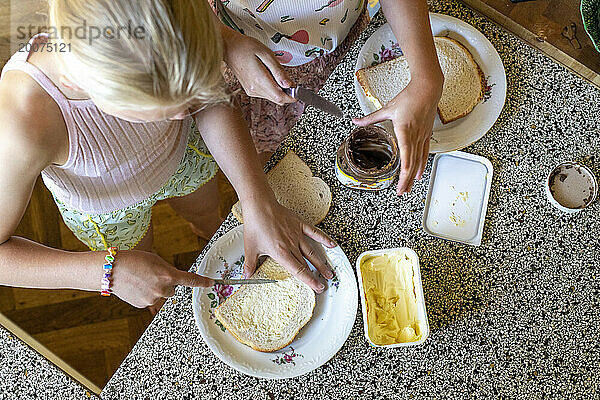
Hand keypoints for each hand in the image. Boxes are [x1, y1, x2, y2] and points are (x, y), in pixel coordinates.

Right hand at [110, 250, 213, 308]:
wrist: (111, 270)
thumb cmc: (133, 260)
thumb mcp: (155, 260)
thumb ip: (167, 270)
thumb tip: (171, 278)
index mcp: (168, 275)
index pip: (190, 280)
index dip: (202, 282)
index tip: (211, 283)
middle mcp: (163, 289)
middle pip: (173, 290)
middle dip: (166, 284)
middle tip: (152, 276)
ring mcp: (152, 299)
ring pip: (161, 296)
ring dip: (155, 289)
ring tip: (140, 280)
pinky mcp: (143, 305)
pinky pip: (150, 300)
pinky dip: (145, 294)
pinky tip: (135, 287)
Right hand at [221, 27, 295, 104]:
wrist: (229, 48)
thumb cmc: (246, 47)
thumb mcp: (266, 54)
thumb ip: (278, 71)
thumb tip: (289, 84)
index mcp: (260, 80)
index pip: (280, 97)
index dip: (292, 96)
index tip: (298, 90)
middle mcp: (255, 89)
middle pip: (278, 100)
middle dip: (287, 93)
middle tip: (289, 79)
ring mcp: (251, 91)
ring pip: (273, 98)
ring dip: (279, 90)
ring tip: (275, 74)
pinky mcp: (250, 91)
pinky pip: (266, 94)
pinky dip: (272, 88)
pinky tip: (269, 76)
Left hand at [241, 200, 335, 292]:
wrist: (260, 205)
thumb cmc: (255, 224)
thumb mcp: (250, 247)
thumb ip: (249, 264)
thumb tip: (246, 276)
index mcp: (281, 252)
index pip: (298, 270)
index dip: (309, 280)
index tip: (317, 287)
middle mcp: (291, 245)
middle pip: (307, 263)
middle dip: (317, 275)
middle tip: (324, 285)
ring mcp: (297, 234)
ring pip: (312, 251)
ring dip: (321, 263)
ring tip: (329, 272)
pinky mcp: (299, 224)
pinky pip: (314, 233)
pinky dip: (324, 239)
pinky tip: (332, 245)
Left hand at [353, 76, 442, 194]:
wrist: (427, 89)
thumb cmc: (409, 97)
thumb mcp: (387, 109)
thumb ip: (370, 118)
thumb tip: (355, 121)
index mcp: (404, 130)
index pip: (406, 154)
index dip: (404, 169)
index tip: (401, 180)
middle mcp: (415, 135)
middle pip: (412, 162)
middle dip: (406, 179)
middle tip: (401, 192)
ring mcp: (422, 136)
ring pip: (419, 161)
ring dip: (413, 176)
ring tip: (408, 188)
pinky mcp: (426, 135)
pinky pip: (424, 154)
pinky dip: (421, 166)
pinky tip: (418, 175)